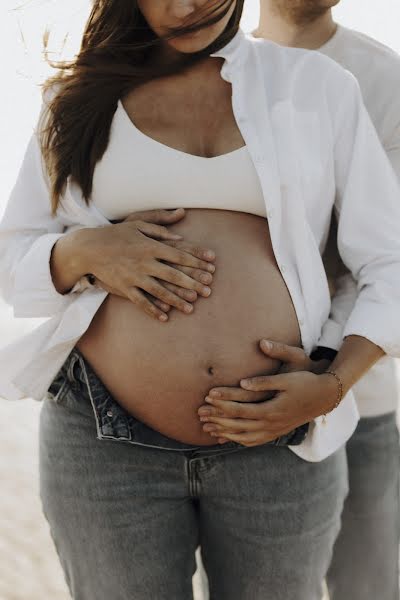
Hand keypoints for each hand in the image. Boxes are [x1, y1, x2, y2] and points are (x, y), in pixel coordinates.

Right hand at [83, 208, 215, 320]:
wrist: (89, 248)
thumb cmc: (116, 234)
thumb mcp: (137, 222)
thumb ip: (160, 225)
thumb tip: (180, 229)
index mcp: (151, 245)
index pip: (180, 255)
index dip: (197, 261)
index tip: (211, 268)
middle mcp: (145, 262)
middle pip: (174, 274)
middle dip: (193, 283)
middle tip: (208, 291)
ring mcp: (135, 276)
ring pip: (160, 291)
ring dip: (177, 300)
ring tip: (191, 307)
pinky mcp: (124, 288)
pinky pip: (141, 302)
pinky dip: (153, 310)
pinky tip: (165, 317)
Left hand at [197, 339, 335, 446]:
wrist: (325, 397)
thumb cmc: (306, 382)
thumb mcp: (287, 378)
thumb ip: (265, 380)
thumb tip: (243, 381)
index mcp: (272, 409)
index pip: (241, 409)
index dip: (223, 404)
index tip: (207, 398)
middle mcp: (271, 423)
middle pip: (239, 425)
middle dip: (217, 420)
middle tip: (199, 415)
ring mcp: (274, 430)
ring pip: (244, 436)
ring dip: (225, 433)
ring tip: (207, 429)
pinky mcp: (277, 431)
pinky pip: (254, 441)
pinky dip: (239, 440)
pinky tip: (228, 438)